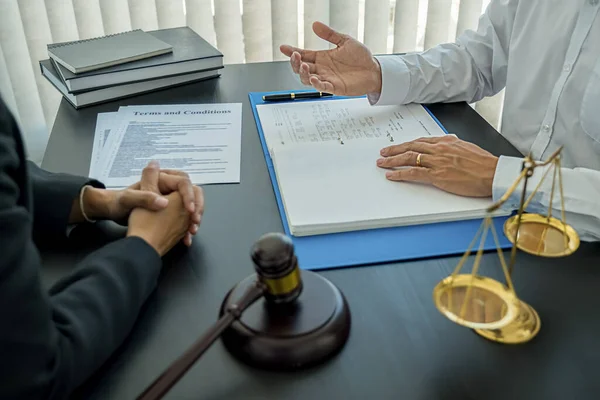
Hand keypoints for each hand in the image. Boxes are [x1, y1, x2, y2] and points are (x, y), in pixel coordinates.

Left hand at [81, 163, 203, 244]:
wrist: (115, 214)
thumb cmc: (120, 203)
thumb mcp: (128, 199)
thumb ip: (145, 197)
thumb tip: (164, 200)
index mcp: (161, 180)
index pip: (183, 182)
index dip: (189, 195)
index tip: (190, 210)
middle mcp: (168, 188)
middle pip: (193, 193)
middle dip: (197, 207)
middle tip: (195, 220)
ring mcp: (171, 200)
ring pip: (192, 206)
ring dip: (195, 219)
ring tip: (192, 231)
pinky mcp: (171, 212)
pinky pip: (186, 218)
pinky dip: (188, 227)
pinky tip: (186, 238)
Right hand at [280, 21, 381, 95]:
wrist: (374, 70)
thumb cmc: (361, 57)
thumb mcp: (345, 41)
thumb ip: (330, 34)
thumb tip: (315, 25)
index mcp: (322, 57)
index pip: (304, 54)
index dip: (292, 51)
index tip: (283, 47)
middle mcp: (322, 69)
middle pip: (302, 68)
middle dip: (295, 63)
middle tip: (295, 56)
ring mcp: (328, 79)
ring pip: (308, 79)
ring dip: (304, 73)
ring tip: (304, 66)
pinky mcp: (335, 87)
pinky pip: (323, 88)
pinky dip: (317, 84)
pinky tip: (314, 78)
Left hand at [376, 136, 498, 196]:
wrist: (492, 173)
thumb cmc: (484, 164)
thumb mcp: (467, 147)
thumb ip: (454, 145)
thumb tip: (448, 142)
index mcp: (446, 142)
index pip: (421, 141)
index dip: (407, 144)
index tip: (399, 146)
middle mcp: (439, 149)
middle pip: (411, 147)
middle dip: (395, 150)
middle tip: (383, 152)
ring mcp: (436, 162)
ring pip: (408, 158)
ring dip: (392, 160)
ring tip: (382, 163)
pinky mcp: (436, 175)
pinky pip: (413, 173)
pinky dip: (400, 173)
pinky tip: (391, 175)